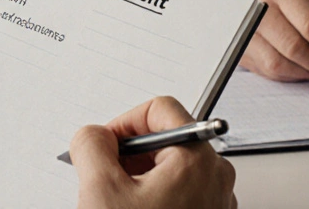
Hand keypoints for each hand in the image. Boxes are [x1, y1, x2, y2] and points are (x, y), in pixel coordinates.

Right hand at [71, 97, 236, 208]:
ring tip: (119, 201)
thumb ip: (91, 145)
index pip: (160, 109)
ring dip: (140, 176)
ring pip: (173, 166)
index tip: (105, 142)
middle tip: (106, 175)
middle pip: (167, 138)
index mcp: (198, 158)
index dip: (124, 122)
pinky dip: (155, 195)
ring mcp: (217, 200)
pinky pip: (182, 191)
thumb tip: (93, 135)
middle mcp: (217, 175)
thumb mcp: (100, 190)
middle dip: (131, 153)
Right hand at [241, 0, 308, 80]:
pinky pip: (270, 71)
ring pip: (281, 63)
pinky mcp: (243, 48)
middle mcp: (261, 7)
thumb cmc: (296, 0)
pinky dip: (291, 74)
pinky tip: (301, 67)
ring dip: (305, 71)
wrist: (258, 0)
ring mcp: (247, 30)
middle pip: (295, 47)